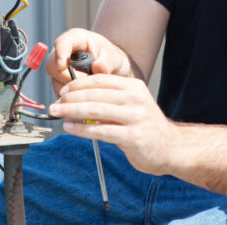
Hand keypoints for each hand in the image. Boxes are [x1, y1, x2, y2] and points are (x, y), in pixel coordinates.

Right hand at [46, 28, 131, 95]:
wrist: (110, 68)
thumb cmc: (110, 58)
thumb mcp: (113, 57)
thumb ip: (106, 62)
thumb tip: (97, 69)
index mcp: (75, 39)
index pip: (62, 43)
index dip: (60, 54)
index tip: (62, 66)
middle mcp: (62, 52)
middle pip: (52, 65)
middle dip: (68, 77)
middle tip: (87, 82)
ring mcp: (58, 68)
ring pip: (55, 81)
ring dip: (72, 89)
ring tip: (90, 87)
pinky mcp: (58, 82)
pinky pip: (60, 92)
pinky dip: (72, 96)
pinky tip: (85, 93)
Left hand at [48, 73, 177, 175]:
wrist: (170, 147)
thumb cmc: (146, 125)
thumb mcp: (133, 103)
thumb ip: (111, 97)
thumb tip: (78, 96)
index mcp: (133, 86)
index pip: (100, 80)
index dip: (78, 84)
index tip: (63, 90)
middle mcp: (135, 98)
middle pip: (95, 94)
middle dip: (70, 98)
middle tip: (55, 103)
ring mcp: (134, 116)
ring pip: (95, 110)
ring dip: (71, 111)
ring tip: (58, 113)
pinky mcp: (132, 136)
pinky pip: (100, 131)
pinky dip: (81, 129)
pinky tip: (69, 128)